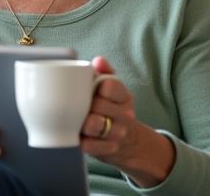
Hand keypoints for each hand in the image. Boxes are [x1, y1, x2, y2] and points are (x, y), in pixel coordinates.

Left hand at [80, 57, 174, 187]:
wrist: (128, 142)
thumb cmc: (112, 108)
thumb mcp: (112, 88)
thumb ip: (105, 71)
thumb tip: (99, 60)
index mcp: (125, 95)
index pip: (109, 85)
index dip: (95, 86)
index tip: (90, 89)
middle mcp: (126, 114)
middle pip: (97, 104)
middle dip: (84, 105)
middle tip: (80, 106)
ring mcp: (119, 133)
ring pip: (93, 124)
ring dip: (82, 123)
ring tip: (80, 121)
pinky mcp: (110, 149)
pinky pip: (89, 144)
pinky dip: (82, 141)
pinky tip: (82, 136)